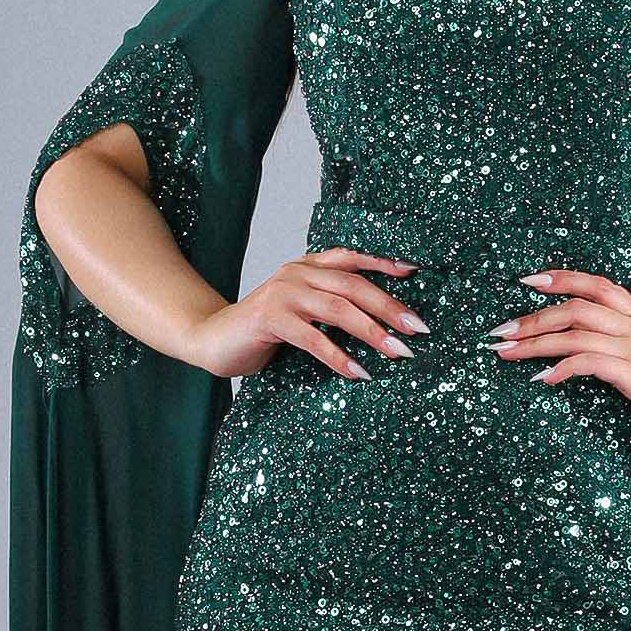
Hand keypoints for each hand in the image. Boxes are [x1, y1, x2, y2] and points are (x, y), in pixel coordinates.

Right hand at [188, 247, 425, 382]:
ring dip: (372, 332)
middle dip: (390, 307)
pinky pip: (312, 338)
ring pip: (337, 308)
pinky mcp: (270, 318)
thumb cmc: (264, 331)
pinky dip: (338, 356)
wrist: (212, 338)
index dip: (384, 262)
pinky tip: (358, 373)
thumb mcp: (302, 312)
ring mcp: (283, 293)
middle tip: (418, 329)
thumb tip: (382, 327)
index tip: (415, 272)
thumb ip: (330, 308)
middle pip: (353, 285)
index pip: (352, 257)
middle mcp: (297, 272)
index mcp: (308, 266)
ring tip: (398, 352)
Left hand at [488, 270, 630, 457]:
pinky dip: (560, 367)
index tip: (528, 280)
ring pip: (575, 333)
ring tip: (506, 353)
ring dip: (535, 342)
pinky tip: (542, 379)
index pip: (598, 285)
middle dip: (533, 317)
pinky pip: (588, 362)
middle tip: (501, 331)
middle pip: (576, 307)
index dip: (563, 278)